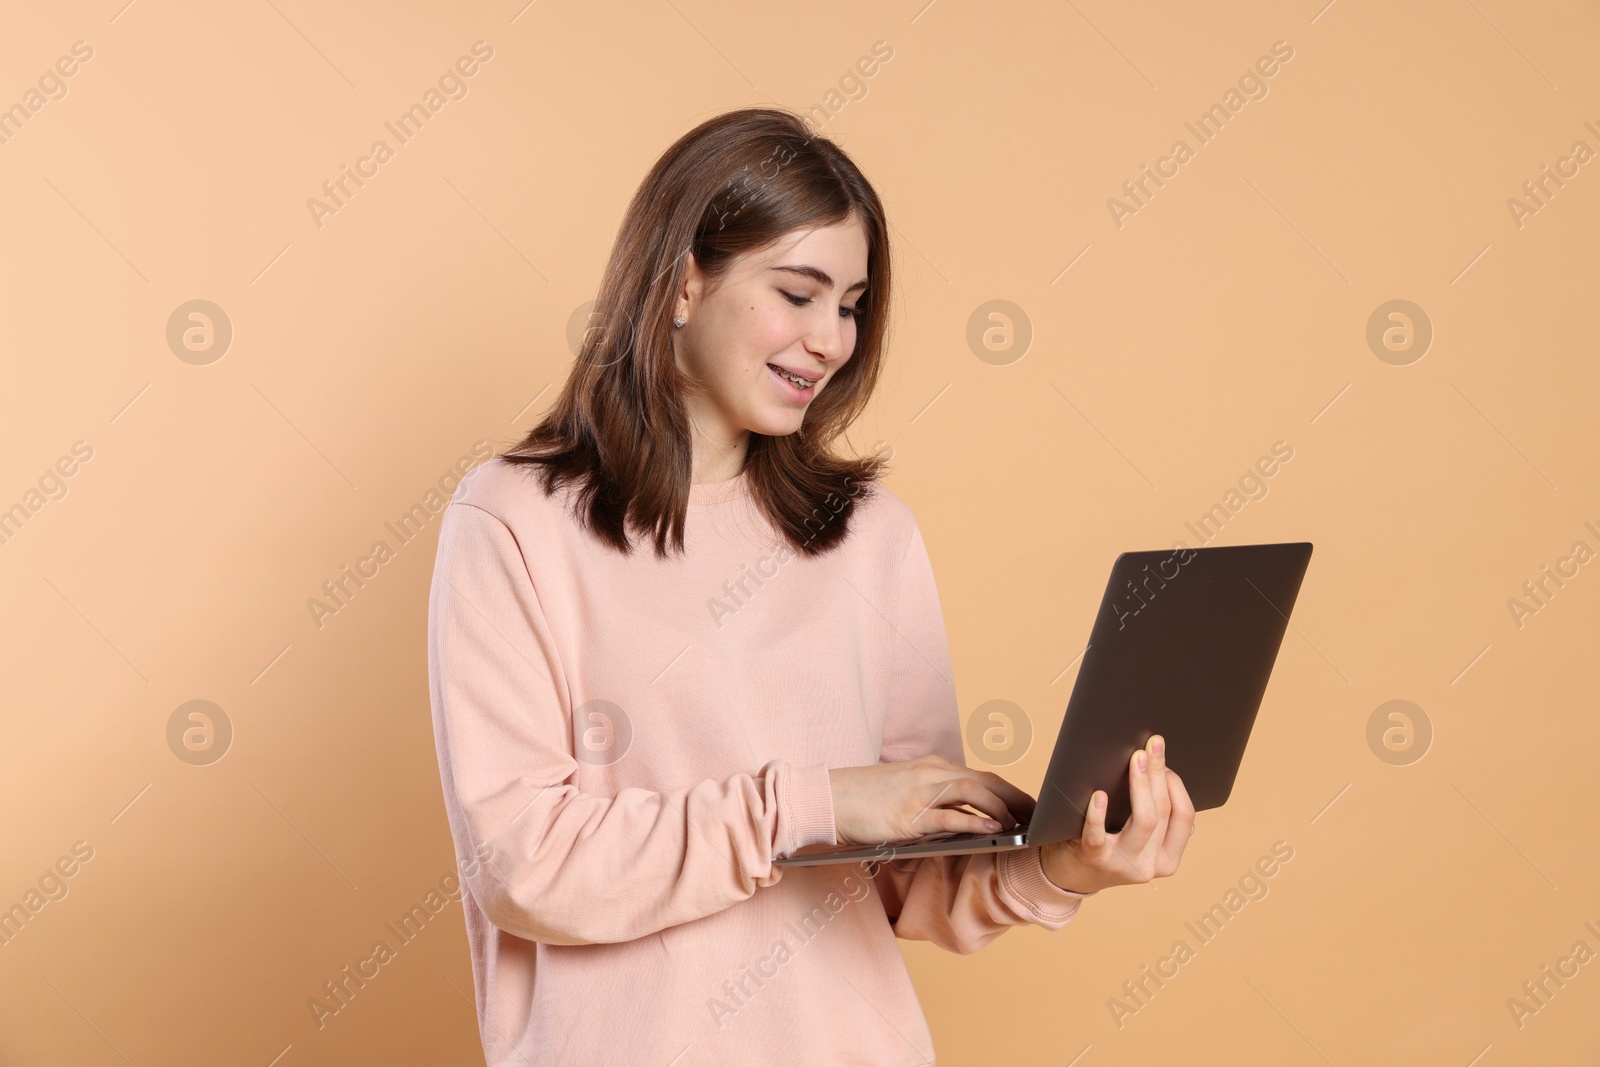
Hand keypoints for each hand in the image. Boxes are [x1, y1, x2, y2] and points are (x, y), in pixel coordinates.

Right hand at [828, 754, 1034, 845]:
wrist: (827, 799)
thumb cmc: (865, 800)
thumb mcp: (905, 792)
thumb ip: (934, 800)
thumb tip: (966, 821)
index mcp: (930, 767)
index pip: (980, 775)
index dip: (1009, 791)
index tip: (1030, 806)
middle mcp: (929, 773)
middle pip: (984, 780)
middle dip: (1016, 798)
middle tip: (1039, 816)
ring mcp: (919, 792)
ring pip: (972, 792)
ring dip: (999, 808)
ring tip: (1018, 825)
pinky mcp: (908, 814)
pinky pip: (948, 817)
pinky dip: (974, 823)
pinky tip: (992, 832)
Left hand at [1039, 734, 1195, 894]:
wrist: (1070, 876)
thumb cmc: (1108, 847)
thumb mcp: (1141, 842)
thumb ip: (1158, 821)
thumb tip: (1168, 778)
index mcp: (1167, 859)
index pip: (1184, 818)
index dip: (1177, 786)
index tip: (1167, 761)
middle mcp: (1149, 865)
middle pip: (1163, 813)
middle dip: (1159, 774)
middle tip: (1152, 746)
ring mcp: (1122, 864)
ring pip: (1144, 821)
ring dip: (1142, 785)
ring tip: (1136, 759)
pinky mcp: (1094, 859)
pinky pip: (1098, 835)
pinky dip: (1099, 813)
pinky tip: (1099, 794)